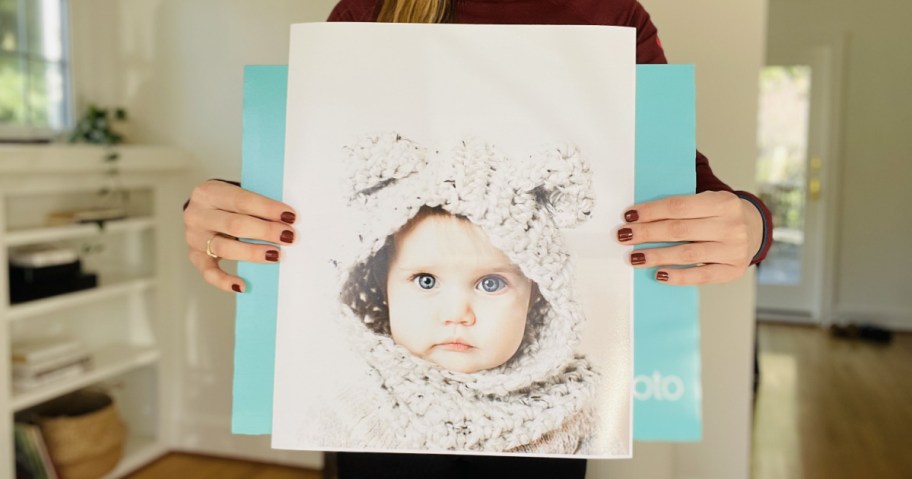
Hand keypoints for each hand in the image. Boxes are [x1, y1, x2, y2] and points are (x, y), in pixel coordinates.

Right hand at [183, 180, 296, 291]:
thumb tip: (287, 220)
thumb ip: (256, 204)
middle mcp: (197, 215)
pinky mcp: (195, 257)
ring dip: (253, 253)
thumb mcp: (238, 194)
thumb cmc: (229, 203)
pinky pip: (208, 273)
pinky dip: (224, 281)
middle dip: (265, 231)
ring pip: (224, 248)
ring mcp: (194, 237)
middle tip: (288, 236)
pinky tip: (242, 286)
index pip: (241, 200)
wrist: (205, 210)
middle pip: (234, 225)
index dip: (267, 208)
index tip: (290, 216)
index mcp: (209, 192)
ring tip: (276, 255)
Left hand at [617, 190, 762, 284]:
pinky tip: (659, 274)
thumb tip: (640, 215)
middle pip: (679, 230)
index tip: (628, 216)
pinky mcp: (732, 271)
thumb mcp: (709, 200)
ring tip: (634, 257)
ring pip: (686, 254)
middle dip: (647, 233)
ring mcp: (734, 250)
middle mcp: (731, 226)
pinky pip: (700, 276)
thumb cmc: (720, 214)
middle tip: (623, 236)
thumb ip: (682, 205)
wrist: (755, 230)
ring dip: (656, 256)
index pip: (679, 207)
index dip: (651, 211)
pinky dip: (678, 276)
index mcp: (723, 202)